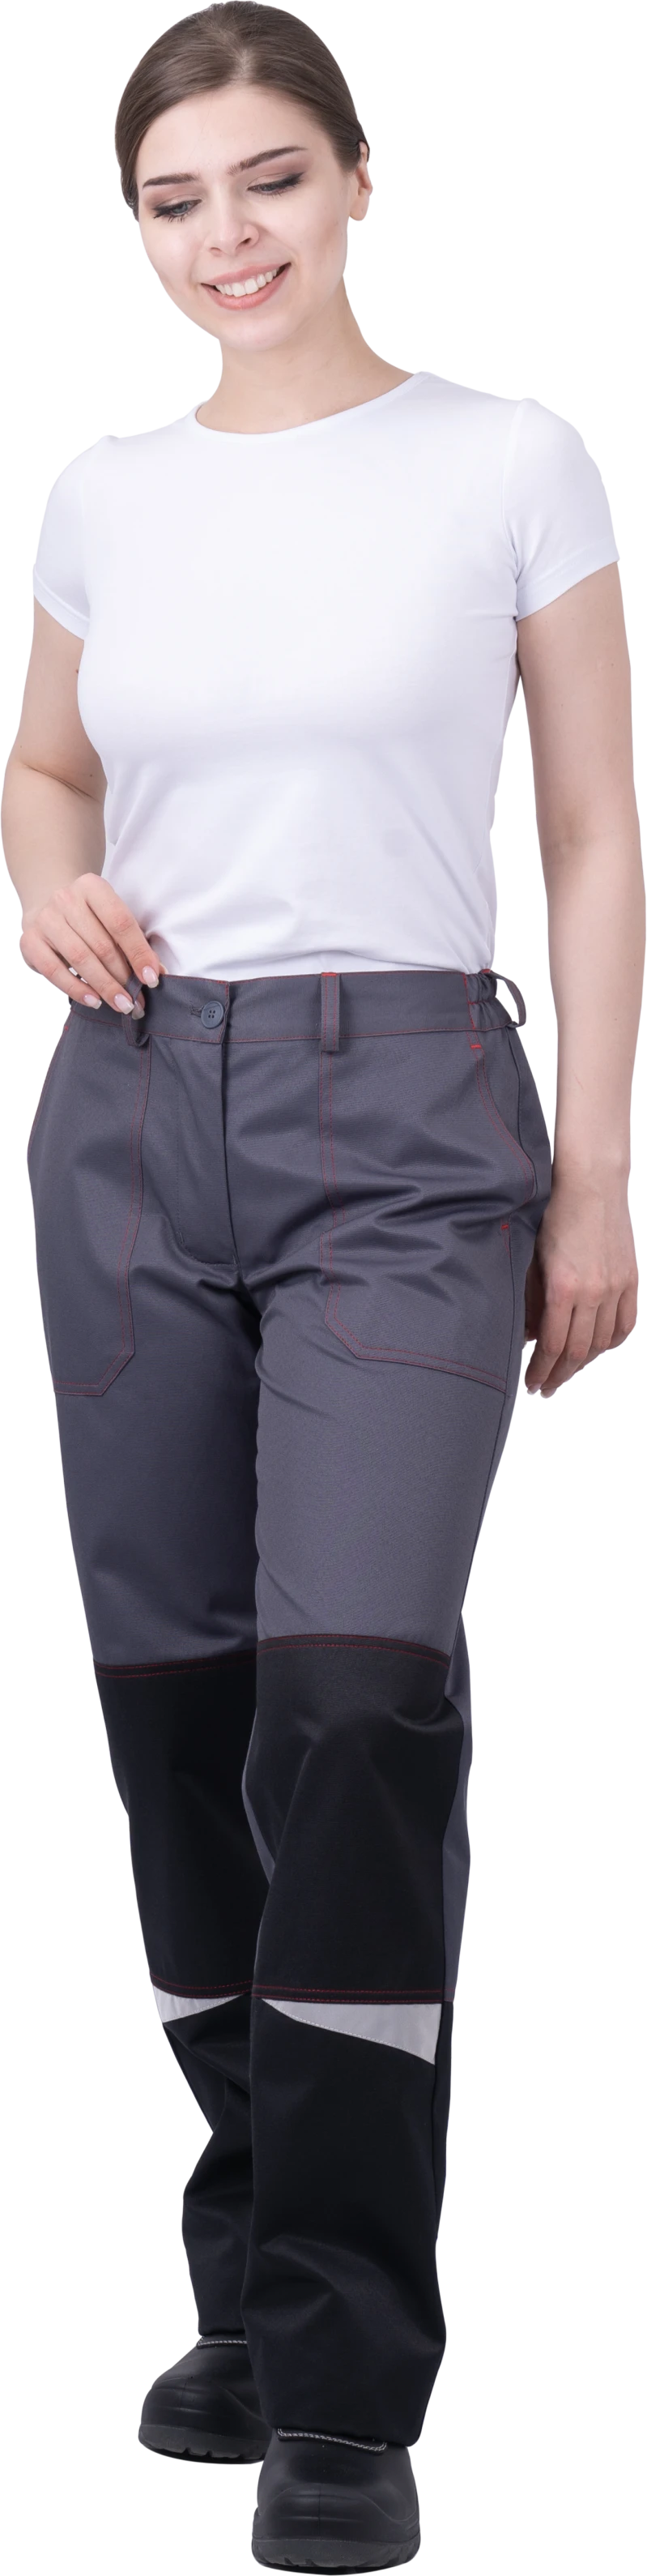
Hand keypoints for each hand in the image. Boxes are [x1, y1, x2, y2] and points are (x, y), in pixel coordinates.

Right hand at [20, 874, 166, 1013]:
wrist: (46, 905)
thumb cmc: (87, 916)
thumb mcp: (110, 916)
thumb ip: (131, 940)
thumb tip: (155, 972)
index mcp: (91, 886)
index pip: (120, 922)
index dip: (138, 952)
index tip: (152, 978)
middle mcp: (65, 899)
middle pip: (101, 944)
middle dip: (123, 977)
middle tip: (138, 1000)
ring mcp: (45, 919)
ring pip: (81, 959)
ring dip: (105, 987)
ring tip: (122, 1004)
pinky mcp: (30, 942)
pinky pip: (56, 971)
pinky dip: (78, 989)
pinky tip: (95, 1001)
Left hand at [523, 1171, 638, 1396]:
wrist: (591, 1184)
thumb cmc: (556, 1215)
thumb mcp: (533, 1259)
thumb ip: (531, 1300)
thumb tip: (530, 1335)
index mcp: (563, 1287)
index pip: (551, 1344)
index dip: (541, 1368)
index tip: (532, 1381)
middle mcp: (592, 1291)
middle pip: (576, 1350)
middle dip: (558, 1373)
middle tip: (545, 1385)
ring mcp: (615, 1286)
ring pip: (601, 1341)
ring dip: (582, 1362)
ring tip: (567, 1369)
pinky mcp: (630, 1279)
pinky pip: (624, 1323)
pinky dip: (609, 1341)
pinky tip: (595, 1347)